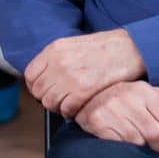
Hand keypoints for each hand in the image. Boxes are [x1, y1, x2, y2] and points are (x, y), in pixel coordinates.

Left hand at [24, 29, 146, 118]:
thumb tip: (42, 78)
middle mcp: (58, 62)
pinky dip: (70, 112)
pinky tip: (78, 106)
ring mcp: (70, 77)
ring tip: (69, 104)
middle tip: (59, 100)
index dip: (35, 87)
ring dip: (58, 107)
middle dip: (46, 99)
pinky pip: (66, 110)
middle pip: (38, 91)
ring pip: (50, 103)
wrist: (128, 49)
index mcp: (54, 49)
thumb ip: (54, 59)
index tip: (44, 91)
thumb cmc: (103, 48)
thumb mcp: (72, 45)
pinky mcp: (83, 90)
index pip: (30, 75)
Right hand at [74, 81, 158, 157]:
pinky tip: (129, 148)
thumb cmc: (128, 99)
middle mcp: (128, 97)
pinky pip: (119, 143)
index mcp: (145, 91)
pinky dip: (127, 149)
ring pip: (138, 140)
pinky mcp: (98, 121)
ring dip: (144, 150)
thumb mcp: (153, 99)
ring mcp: (112, 109)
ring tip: (145, 149)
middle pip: (155, 133)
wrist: (90, 96)